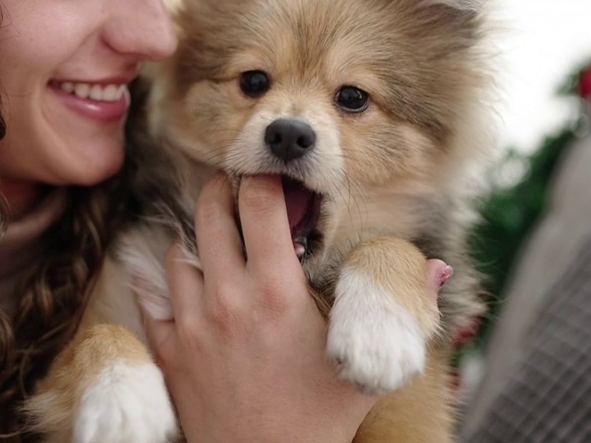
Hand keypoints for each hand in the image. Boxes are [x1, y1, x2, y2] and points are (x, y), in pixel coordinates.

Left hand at [142, 174, 447, 442]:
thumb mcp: (367, 363)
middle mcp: (228, 297)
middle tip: (232, 186)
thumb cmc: (320, 418)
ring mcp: (192, 323)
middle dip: (220, 191)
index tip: (269, 173)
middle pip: (209, 214)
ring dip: (195, 238)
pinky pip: (152, 296)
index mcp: (277, 291)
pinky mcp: (169, 350)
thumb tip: (438, 268)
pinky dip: (163, 282)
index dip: (262, 178)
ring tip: (214, 238)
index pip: (259, 203)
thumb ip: (400, 308)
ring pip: (178, 251)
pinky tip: (183, 279)